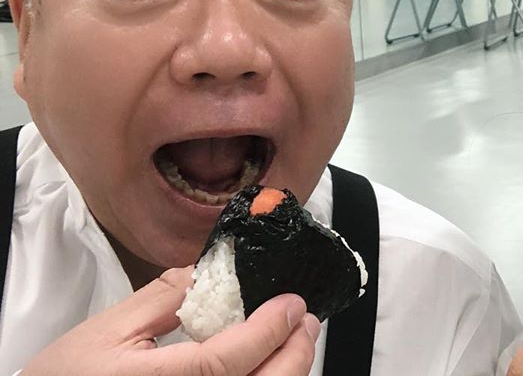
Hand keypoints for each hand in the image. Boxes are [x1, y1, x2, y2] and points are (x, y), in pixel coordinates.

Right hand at [22, 267, 321, 375]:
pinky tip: (270, 366)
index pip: (225, 363)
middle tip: (305, 320)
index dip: (267, 332)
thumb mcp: (109, 330)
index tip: (291, 304)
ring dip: (287, 373)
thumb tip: (215, 268)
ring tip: (294, 340)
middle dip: (294, 354)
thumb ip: (166, 298)